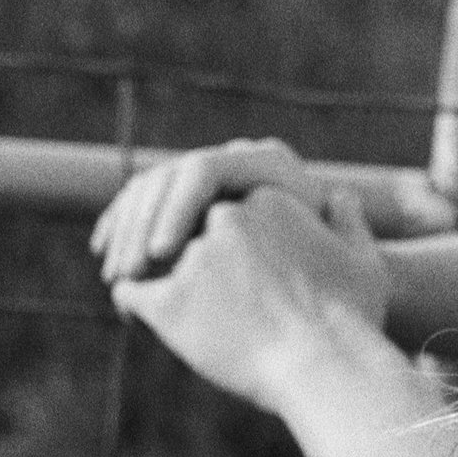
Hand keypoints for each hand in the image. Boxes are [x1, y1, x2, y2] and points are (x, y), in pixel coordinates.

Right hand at [91, 135, 329, 284]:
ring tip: (117, 276)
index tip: (163, 258)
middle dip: (142, 225)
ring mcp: (208, 178)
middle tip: (129, 272)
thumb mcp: (350, 267)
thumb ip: (343, 232)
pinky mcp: (187, 202)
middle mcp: (234, 159)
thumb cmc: (339, 289)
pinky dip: (121, 227)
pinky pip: (144, 205)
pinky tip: (106, 257)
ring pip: (148, 189)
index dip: (177, 211)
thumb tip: (338, 197)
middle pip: (169, 178)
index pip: (204, 171)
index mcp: (266, 163)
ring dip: (124, 230)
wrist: (325, 297)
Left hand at [103, 185, 393, 417]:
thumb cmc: (351, 323)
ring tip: (147, 298)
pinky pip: (130, 290)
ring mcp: (191, 258)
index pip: (220, 206)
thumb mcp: (364, 262)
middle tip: (169, 276)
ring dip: (143, 270)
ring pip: (149, 255)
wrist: (327, 369)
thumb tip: (340, 194)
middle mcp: (222, 220)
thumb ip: (350, 224)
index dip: (214, 233)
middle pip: (183, 225)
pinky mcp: (169, 300)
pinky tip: (133, 318)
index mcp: (265, 200)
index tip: (216, 259)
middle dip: (172, 246)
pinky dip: (129, 301)